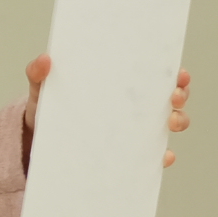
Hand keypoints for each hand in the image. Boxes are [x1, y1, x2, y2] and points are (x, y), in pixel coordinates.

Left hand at [19, 57, 194, 168]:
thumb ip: (38, 74)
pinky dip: (163, 156)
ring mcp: (135, 130)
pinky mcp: (129, 153)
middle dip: (180, 95)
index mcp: (120, 83)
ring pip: (170, 123)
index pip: (155, 73)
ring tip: (169, 122)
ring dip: (178, 121)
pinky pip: (153, 155)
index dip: (174, 72)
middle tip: (173, 96)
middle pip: (171, 97)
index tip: (179, 73)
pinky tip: (163, 156)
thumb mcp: (42, 90)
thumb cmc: (49, 107)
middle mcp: (135, 106)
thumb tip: (44, 60)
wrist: (40, 141)